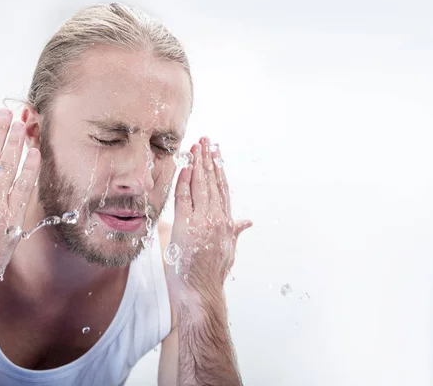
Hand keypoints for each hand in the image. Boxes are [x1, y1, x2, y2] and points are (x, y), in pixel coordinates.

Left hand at [166, 137, 251, 310]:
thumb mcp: (228, 251)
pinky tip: (186, 166)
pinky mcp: (186, 226)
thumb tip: (247, 222)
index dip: (219, 169)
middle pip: (213, 182)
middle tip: (206, 140)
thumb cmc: (211, 274)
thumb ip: (236, 232)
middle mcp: (217, 219)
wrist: (201, 292)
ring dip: (198, 164)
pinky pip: (184, 197)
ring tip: (197, 146)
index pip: (223, 189)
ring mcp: (202, 221)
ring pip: (201, 186)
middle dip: (209, 159)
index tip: (217, 153)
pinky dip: (185, 180)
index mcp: (226, 222)